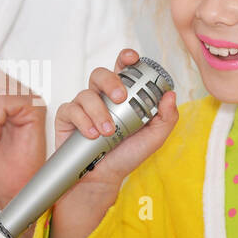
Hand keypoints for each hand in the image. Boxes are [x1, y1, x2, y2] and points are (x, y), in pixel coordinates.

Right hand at [53, 47, 178, 192]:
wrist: (104, 178)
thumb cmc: (127, 155)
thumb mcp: (153, 138)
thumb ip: (166, 118)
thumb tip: (170, 95)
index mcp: (122, 96)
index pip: (123, 70)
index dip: (126, 59)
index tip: (132, 59)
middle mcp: (101, 97)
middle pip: (100, 73)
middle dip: (110, 81)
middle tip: (120, 97)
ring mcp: (83, 106)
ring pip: (86, 93)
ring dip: (99, 112)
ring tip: (108, 131)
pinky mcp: (67, 117)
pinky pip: (71, 109)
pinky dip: (83, 121)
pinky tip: (92, 135)